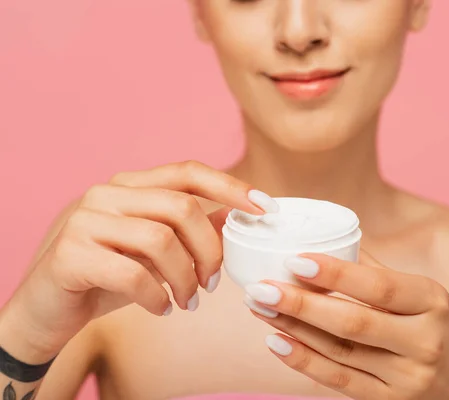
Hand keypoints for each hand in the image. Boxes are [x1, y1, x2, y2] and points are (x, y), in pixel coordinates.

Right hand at [1, 160, 276, 361]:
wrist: (45, 311)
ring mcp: (85, 219)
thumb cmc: (106, 278)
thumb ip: (187, 231)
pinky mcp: (70, 254)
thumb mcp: (153, 253)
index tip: (266, 208)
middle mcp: (106, 193)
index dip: (231, 186)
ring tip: (188, 301)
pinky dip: (156, 296)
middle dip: (209, 250)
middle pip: (182, 207)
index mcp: (129, 185)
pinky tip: (161, 309)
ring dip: (186, 278)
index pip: (188, 172)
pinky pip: (132, 274)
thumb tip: (233, 216)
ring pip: (160, 239)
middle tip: (213, 284)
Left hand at [244, 251, 448, 399]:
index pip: (380, 286)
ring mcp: (408, 378)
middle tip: (260, 288)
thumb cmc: (441, 333)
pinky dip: (304, 362)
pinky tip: (277, 341)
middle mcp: (424, 341)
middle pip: (353, 322)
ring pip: (339, 351)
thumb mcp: (426, 299)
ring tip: (259, 307)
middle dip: (301, 304)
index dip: (336, 272)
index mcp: (432, 302)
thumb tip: (334, 242)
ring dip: (293, 329)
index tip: (295, 259)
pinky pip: (339, 382)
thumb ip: (381, 274)